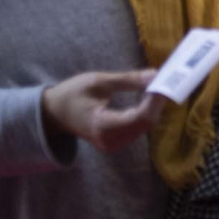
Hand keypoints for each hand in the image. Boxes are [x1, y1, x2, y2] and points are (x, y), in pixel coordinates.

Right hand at [42, 69, 164, 152]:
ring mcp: (113, 144)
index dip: (155, 100)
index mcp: (102, 126)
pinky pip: (138, 128)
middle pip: (146, 123)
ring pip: (145, 126)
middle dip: (157, 102)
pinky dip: (146, 113)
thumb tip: (156, 74)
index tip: (163, 80)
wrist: (54, 113)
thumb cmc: (72, 94)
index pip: (140, 117)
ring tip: (156, 86)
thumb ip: (128, 80)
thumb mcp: (98, 81)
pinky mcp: (116, 142)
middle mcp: (110, 140)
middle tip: (164, 80)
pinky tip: (148, 98)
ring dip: (153, 107)